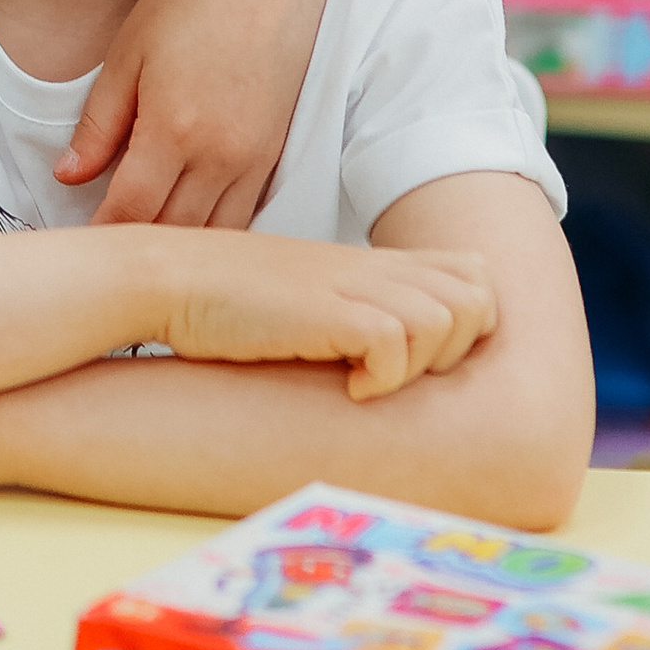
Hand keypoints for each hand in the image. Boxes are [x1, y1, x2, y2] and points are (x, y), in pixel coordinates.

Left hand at [60, 0, 334, 227]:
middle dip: (135, 248)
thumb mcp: (129, 53)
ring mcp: (254, 161)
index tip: (78, 246)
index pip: (130, 210)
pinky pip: (244, 217)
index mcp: (174, 130)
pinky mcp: (276, 156)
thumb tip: (67, 175)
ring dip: (177, 248)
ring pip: (213, 236)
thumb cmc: (192, 2)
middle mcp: (220, 157)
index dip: (101, 233)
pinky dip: (214, 233)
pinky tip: (190, 232)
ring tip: (143, 251)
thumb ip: (99, 124)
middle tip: (103, 255)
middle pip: (172, 231)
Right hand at [160, 233, 496, 397]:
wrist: (170, 280)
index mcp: (374, 264)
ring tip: (371, 379)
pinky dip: (381, 376)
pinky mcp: (326, 311)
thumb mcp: (311, 297)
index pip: (475, 273)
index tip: (429, 359)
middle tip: (404, 373)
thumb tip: (394, 359)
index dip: (471, 320)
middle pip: (479, 297)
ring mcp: (351, 285)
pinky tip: (346, 386)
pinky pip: (395, 343)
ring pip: (447, 320)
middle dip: (459, 349)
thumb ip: (357, 310)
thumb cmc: (231, 301)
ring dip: (420, 365)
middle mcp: (373, 268)